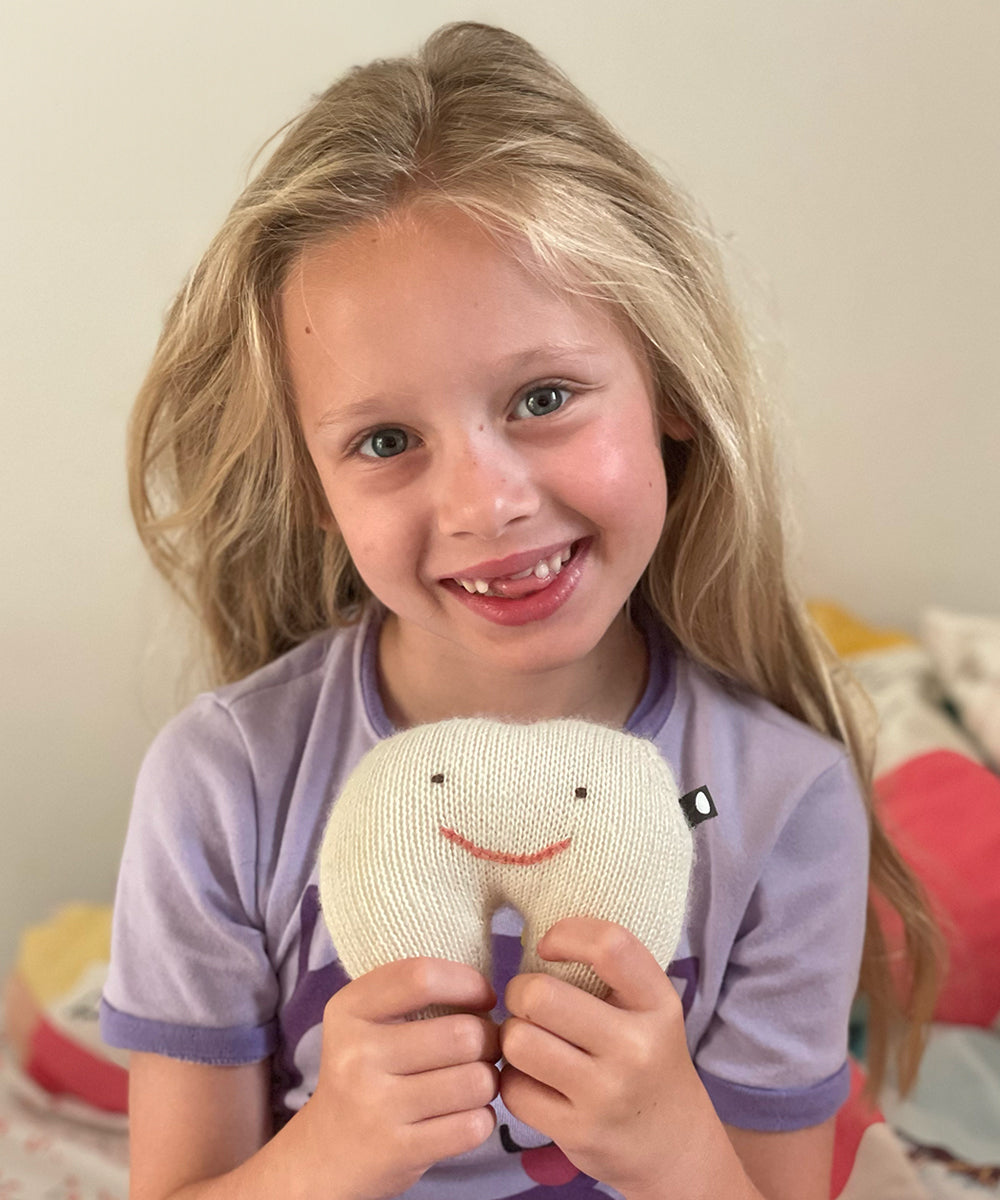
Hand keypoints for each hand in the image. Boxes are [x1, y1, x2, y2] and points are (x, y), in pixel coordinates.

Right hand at [306, 957, 499, 1199]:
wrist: (323, 1155)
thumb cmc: (363, 1073)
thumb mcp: (364, 1020)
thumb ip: (412, 994)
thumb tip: (488, 993)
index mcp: (349, 1010)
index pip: (422, 977)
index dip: (468, 982)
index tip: (483, 998)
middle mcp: (356, 1056)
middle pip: (463, 1034)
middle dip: (490, 1039)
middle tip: (485, 1047)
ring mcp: (375, 1107)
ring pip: (476, 1081)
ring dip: (489, 1081)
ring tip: (473, 1082)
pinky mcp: (397, 1152)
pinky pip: (473, 1126)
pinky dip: (482, 1119)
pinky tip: (464, 1116)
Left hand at [500, 918, 721, 1198]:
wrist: (674, 1145)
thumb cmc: (648, 1057)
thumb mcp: (649, 1006)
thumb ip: (608, 970)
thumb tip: (535, 937)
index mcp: (658, 1004)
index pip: (609, 945)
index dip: (565, 934)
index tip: (548, 947)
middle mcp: (637, 1048)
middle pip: (541, 995)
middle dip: (519, 992)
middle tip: (527, 1003)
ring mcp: (607, 1094)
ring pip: (518, 1041)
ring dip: (511, 1036)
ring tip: (528, 1040)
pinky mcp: (579, 1131)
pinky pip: (514, 1088)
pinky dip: (513, 1080)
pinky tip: (533, 1079)